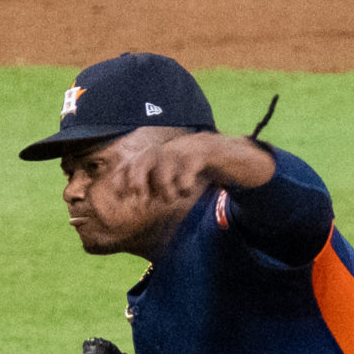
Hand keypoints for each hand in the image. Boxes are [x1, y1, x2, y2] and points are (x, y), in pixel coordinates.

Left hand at [113, 130, 273, 205]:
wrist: (231, 155)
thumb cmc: (198, 171)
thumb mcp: (175, 179)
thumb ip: (157, 189)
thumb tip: (138, 204)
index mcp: (161, 155)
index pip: (133, 161)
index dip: (123, 176)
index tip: (123, 195)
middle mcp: (170, 149)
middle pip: (146, 157)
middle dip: (138, 179)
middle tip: (142, 199)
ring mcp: (187, 148)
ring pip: (166, 162)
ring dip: (163, 184)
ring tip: (171, 198)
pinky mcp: (205, 152)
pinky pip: (189, 163)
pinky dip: (184, 180)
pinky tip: (186, 190)